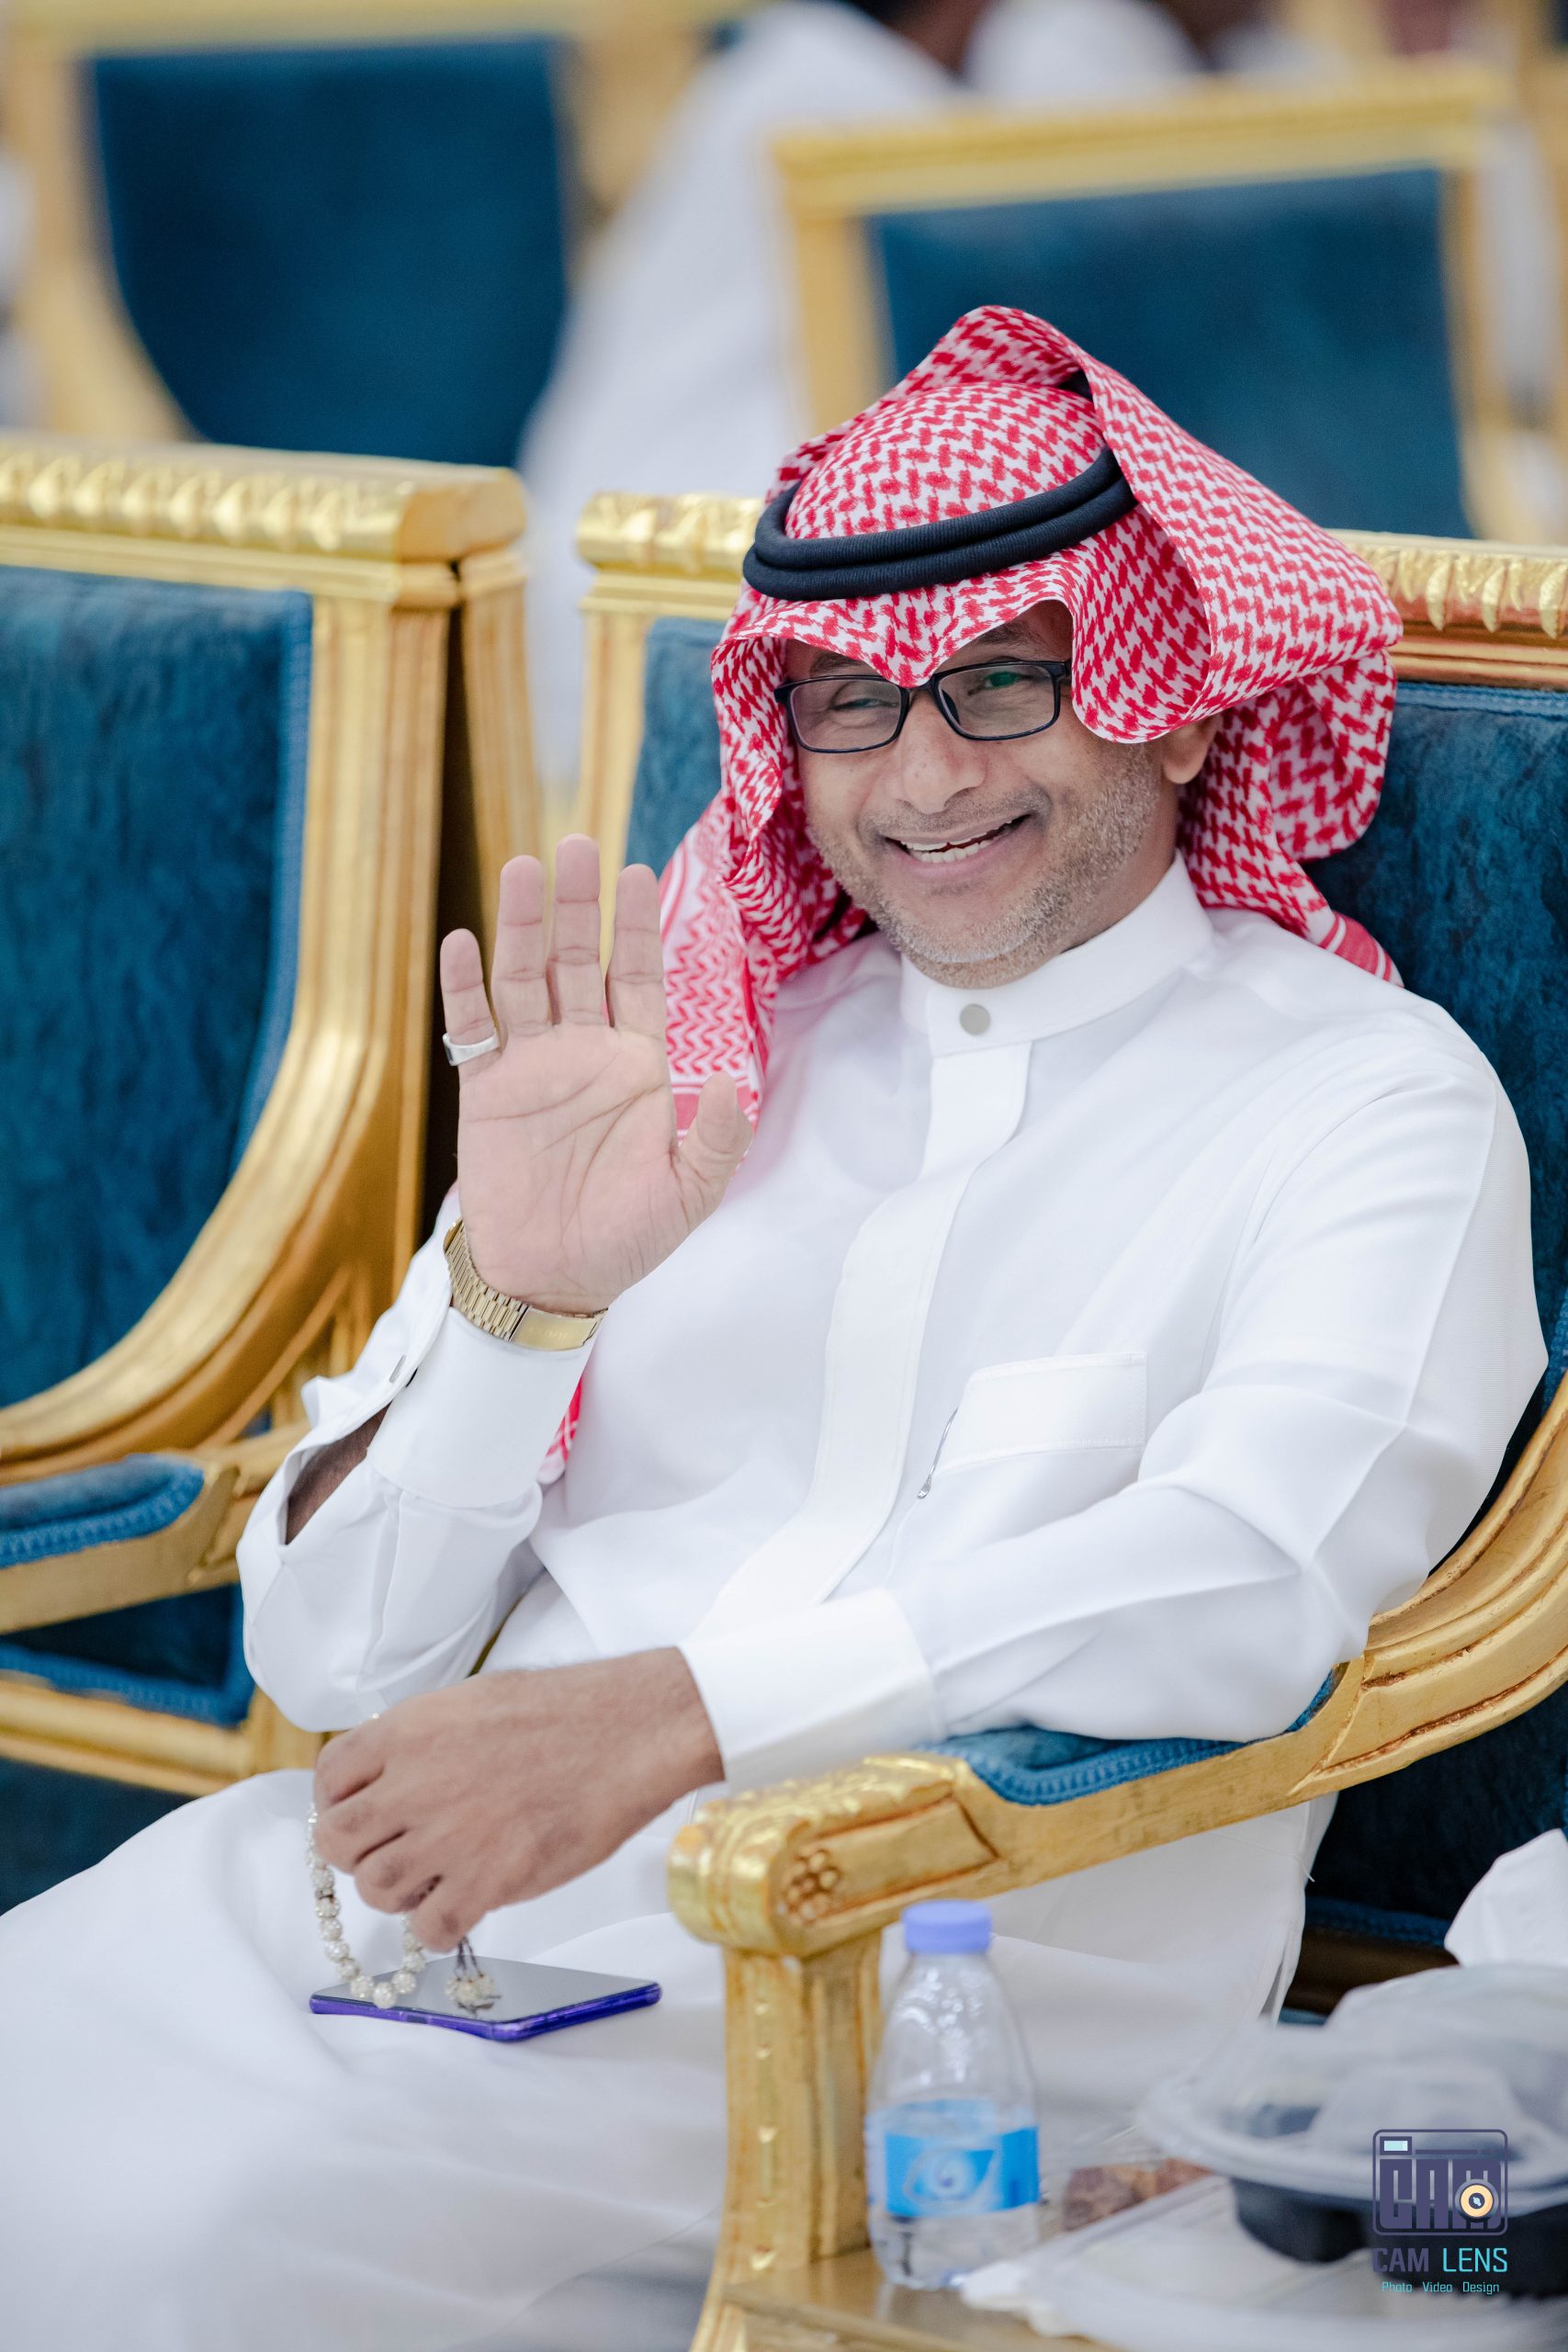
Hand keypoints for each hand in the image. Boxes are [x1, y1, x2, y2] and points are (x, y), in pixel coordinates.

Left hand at [312, 1654, 721, 1948]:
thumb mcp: (473, 1700)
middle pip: (340, 1841)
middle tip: (392, 1850)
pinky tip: (461, 1907)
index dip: (338, 1802)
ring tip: (433, 1878)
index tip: (361, 1812)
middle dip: (357, 1852)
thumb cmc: (565, 1712)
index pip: (329, 1777)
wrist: (627, 1732)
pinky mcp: (490, 1879)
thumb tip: (391, 1776)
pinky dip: (437, 1927)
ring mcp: (451, 1835)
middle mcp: (416, 1783)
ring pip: (376, 1889)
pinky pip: (431, 1927)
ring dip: (397, 1890)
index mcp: (409, 1731)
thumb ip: (421, 1741)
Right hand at [440, 837, 749, 1311]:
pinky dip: (465, 986)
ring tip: (525, 868)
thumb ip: (717, 1138)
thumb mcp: (689, 1194)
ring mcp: (531, 1064)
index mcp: (638, 1065)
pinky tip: (461, 941)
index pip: (640, 977)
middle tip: (579, 843)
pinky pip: (473, 1026)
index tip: (638, 873)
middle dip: (581, 905)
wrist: (553, 1278)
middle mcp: (584, 1050)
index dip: (639, 928)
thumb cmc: (626, 1239)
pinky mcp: (484, 1089)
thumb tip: (735, 1082)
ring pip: (526, 978)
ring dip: (525, 926)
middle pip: (580, 960)